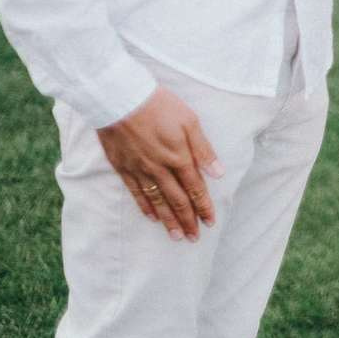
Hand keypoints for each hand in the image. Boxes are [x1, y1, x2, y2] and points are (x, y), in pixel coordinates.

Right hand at [95, 86, 223, 242]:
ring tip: (175, 236)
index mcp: (179, 156)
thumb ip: (203, 149)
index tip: (210, 222)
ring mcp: (140, 170)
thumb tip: (218, 173)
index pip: (195, 188)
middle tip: (194, 238)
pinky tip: (151, 217)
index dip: (203, 207)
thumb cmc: (160, 106)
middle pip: (177, 200)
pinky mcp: (123, 168)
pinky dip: (145, 207)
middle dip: (187, 220)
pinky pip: (136, 193)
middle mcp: (160, 168)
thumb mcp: (190, 121)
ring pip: (157, 201)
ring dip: (168, 220)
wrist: (120, 99)